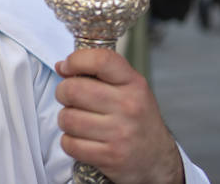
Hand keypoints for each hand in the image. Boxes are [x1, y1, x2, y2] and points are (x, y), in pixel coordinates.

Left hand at [54, 48, 183, 183]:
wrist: (157, 158)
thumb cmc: (138, 118)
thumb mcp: (130, 87)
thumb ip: (100, 72)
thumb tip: (61, 66)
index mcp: (133, 84)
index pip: (100, 60)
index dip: (76, 60)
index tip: (66, 67)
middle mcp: (128, 106)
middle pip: (73, 90)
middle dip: (63, 93)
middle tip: (69, 98)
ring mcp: (120, 133)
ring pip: (67, 119)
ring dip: (65, 120)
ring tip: (78, 121)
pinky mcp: (110, 156)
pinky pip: (70, 144)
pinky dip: (69, 142)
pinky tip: (81, 139)